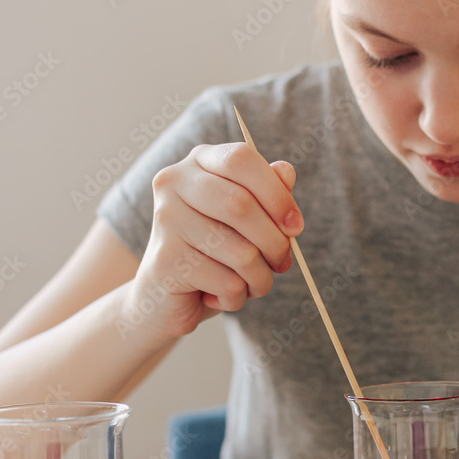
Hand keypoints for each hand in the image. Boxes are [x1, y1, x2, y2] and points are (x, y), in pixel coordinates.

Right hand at [125, 143, 302, 340]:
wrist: (163, 299)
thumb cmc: (213, 254)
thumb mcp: (245, 223)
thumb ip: (267, 194)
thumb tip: (286, 172)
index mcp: (198, 162)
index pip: (241, 159)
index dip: (276, 194)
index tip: (295, 226)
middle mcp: (174, 183)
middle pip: (241, 205)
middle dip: (275, 243)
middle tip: (281, 263)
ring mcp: (165, 220)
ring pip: (241, 252)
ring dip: (260, 278)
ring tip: (250, 284)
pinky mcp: (166, 261)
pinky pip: (228, 283)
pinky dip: (238, 297)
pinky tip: (220, 296)